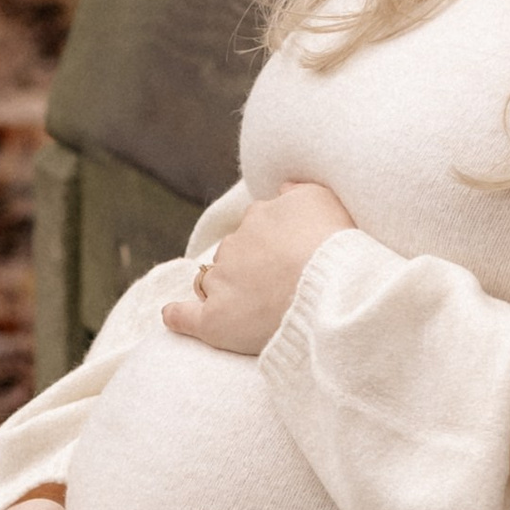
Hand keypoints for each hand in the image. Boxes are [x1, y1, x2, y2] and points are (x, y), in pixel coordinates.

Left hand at [160, 181, 355, 357]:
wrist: (330, 289)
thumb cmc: (336, 246)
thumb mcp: (324, 200)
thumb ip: (299, 192)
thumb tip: (282, 189)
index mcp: (260, 216)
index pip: (255, 226)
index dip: (270, 243)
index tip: (285, 258)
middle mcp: (235, 245)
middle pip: (232, 253)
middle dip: (245, 266)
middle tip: (275, 287)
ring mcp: (222, 281)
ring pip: (211, 281)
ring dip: (222, 289)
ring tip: (246, 308)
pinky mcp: (215, 320)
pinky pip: (185, 316)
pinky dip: (177, 315)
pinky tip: (173, 315)